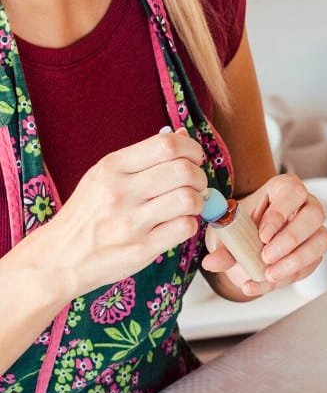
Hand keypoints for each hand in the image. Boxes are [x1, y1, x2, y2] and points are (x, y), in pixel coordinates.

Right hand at [49, 129, 207, 300]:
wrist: (61, 257)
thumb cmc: (87, 213)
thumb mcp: (103, 176)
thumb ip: (143, 157)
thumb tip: (181, 135)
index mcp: (112, 167)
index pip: (167, 146)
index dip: (191, 149)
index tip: (193, 158)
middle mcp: (120, 192)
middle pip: (183, 171)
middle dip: (199, 176)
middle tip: (195, 184)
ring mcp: (131, 223)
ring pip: (189, 200)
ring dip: (198, 201)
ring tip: (188, 205)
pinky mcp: (141, 249)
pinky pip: (185, 228)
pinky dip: (189, 224)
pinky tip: (177, 224)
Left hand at [202, 173, 326, 294]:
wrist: (243, 243)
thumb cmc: (241, 227)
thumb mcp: (227, 232)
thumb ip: (223, 246)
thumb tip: (213, 262)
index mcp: (284, 189)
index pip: (292, 192)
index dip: (280, 214)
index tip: (262, 236)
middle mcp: (305, 206)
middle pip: (314, 214)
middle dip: (290, 239)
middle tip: (266, 256)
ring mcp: (313, 230)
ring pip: (321, 240)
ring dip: (295, 261)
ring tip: (267, 274)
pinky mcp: (314, 253)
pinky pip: (309, 265)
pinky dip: (284, 278)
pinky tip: (261, 283)